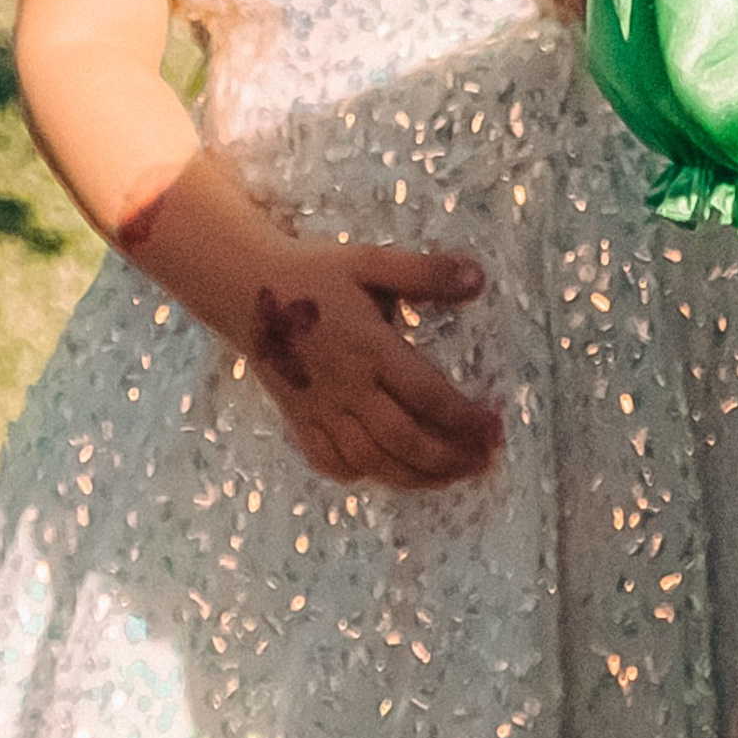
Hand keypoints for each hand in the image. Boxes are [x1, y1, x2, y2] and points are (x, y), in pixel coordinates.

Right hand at [245, 238, 505, 492]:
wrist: (244, 288)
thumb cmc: (315, 272)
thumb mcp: (372, 262)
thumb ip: (425, 273)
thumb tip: (480, 279)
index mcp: (369, 348)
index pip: (427, 395)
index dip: (464, 418)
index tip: (494, 427)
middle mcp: (345, 387)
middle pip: (402, 440)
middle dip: (448, 459)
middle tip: (483, 462)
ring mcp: (318, 409)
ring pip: (370, 461)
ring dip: (415, 476)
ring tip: (451, 476)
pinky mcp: (298, 419)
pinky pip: (329, 462)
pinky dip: (362, 475)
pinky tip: (388, 473)